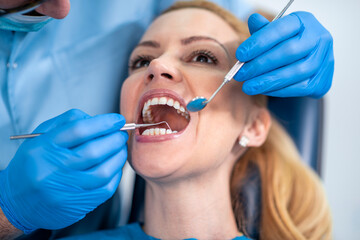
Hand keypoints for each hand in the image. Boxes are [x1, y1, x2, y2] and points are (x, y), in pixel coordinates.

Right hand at [0, 109, 127, 232]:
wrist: (17, 201)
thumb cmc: (34, 164)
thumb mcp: (41, 136)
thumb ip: (67, 122)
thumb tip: (97, 120)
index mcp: (43, 148)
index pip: (79, 130)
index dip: (104, 123)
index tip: (118, 120)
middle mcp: (52, 170)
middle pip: (94, 151)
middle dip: (115, 139)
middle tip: (121, 134)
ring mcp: (64, 190)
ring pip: (103, 171)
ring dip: (119, 157)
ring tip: (120, 148)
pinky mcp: (75, 206)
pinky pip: (105, 189)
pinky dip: (116, 174)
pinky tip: (115, 166)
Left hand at [235, 12, 333, 97]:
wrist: (305, 65)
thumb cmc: (284, 46)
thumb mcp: (273, 35)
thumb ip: (263, 30)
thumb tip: (253, 20)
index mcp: (304, 21)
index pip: (281, 29)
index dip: (259, 42)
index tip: (240, 55)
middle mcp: (319, 37)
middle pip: (288, 52)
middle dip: (260, 65)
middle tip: (241, 74)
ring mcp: (324, 59)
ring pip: (295, 72)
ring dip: (267, 81)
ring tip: (248, 86)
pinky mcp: (323, 80)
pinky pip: (299, 87)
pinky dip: (279, 90)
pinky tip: (263, 90)